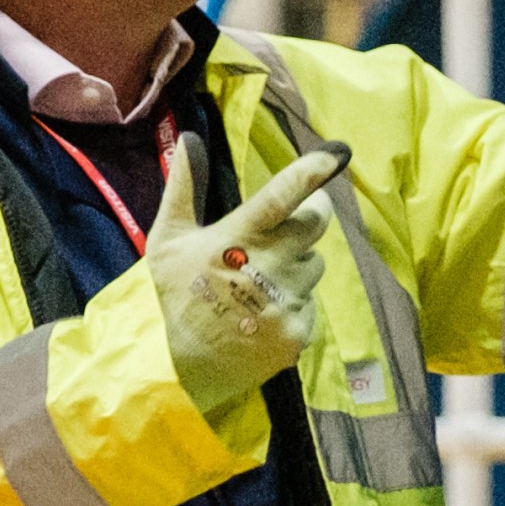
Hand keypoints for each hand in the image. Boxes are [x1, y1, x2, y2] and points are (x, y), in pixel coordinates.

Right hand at [144, 139, 342, 412]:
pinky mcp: (298, 332)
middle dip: (306, 219)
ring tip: (260, 284)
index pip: (282, 196)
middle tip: (280, 230)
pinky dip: (292, 305)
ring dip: (296, 267)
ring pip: (314, 267)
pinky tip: (261, 315)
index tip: (337, 154)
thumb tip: (190, 138)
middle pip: (315, 225)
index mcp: (238, 238)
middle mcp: (269, 267)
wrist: (177, 367)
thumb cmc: (172, 296)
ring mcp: (286, 301)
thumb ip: (184, 187)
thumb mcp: (167, 239)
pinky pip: (309, 305)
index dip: (312, 172)